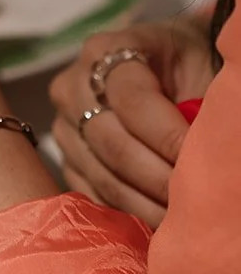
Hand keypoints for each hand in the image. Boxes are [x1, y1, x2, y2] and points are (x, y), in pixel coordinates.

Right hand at [48, 17, 216, 228]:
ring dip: (148, 204)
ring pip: (103, 176)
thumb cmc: (188, 64)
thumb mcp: (198, 66)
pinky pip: (93, 197)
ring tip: (184, 218)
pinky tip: (159, 222)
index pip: (132, 101)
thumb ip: (201, 103)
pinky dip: (129, 214)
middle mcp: (72, 86)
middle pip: (113, 144)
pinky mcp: (66, 160)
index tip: (203, 163)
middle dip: (160, 178)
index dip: (168, 137)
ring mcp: (63, 126)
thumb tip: (209, 152)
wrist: (162, 68)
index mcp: (105, 51)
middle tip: (198, 201)